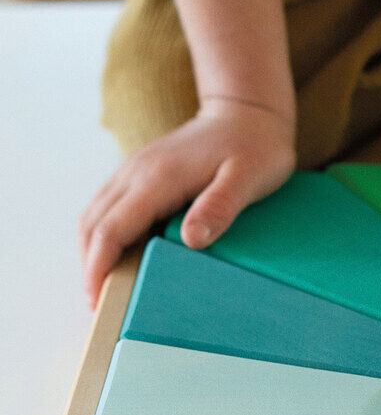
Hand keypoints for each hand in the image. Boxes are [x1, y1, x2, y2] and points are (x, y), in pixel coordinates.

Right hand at [78, 97, 295, 308]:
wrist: (248, 110)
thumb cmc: (256, 146)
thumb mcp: (250, 177)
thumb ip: (220, 206)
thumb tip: (189, 241)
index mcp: (158, 178)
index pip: (111, 229)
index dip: (98, 267)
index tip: (96, 299)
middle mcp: (137, 172)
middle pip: (93, 224)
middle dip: (90, 265)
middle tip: (100, 304)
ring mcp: (135, 168)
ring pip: (96, 214)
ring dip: (93, 249)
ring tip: (106, 285)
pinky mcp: (142, 170)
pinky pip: (110, 206)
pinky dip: (105, 233)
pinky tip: (122, 253)